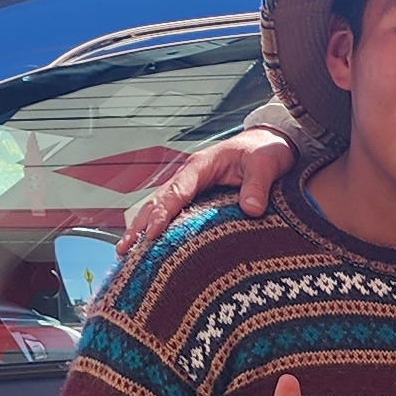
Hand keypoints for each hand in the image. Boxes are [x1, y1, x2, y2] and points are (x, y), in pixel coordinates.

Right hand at [115, 129, 292, 271]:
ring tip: (125, 252)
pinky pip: (173, 212)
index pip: (177, 192)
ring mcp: (191, 187)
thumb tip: (252, 209)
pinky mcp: (197, 197)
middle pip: (158, 201)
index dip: (163, 213)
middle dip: (140, 225)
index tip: (152, 234)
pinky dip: (157, 228)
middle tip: (125, 249)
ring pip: (159, 207)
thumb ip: (258, 185)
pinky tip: (148, 246)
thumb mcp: (266, 163)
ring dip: (141, 228)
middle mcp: (190, 176)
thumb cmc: (266, 150)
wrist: (270, 143)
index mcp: (202, 165)